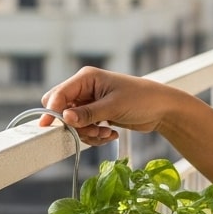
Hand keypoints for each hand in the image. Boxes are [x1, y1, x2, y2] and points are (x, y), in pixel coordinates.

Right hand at [40, 67, 176, 146]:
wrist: (161, 109)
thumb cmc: (141, 99)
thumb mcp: (113, 107)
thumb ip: (88, 113)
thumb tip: (65, 117)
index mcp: (86, 78)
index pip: (58, 94)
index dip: (52, 111)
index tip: (50, 128)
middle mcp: (85, 89)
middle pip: (62, 109)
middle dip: (74, 125)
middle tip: (92, 130)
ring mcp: (91, 103)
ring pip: (74, 123)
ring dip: (88, 132)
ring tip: (106, 132)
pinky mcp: (97, 115)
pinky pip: (85, 129)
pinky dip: (95, 135)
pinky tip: (111, 133)